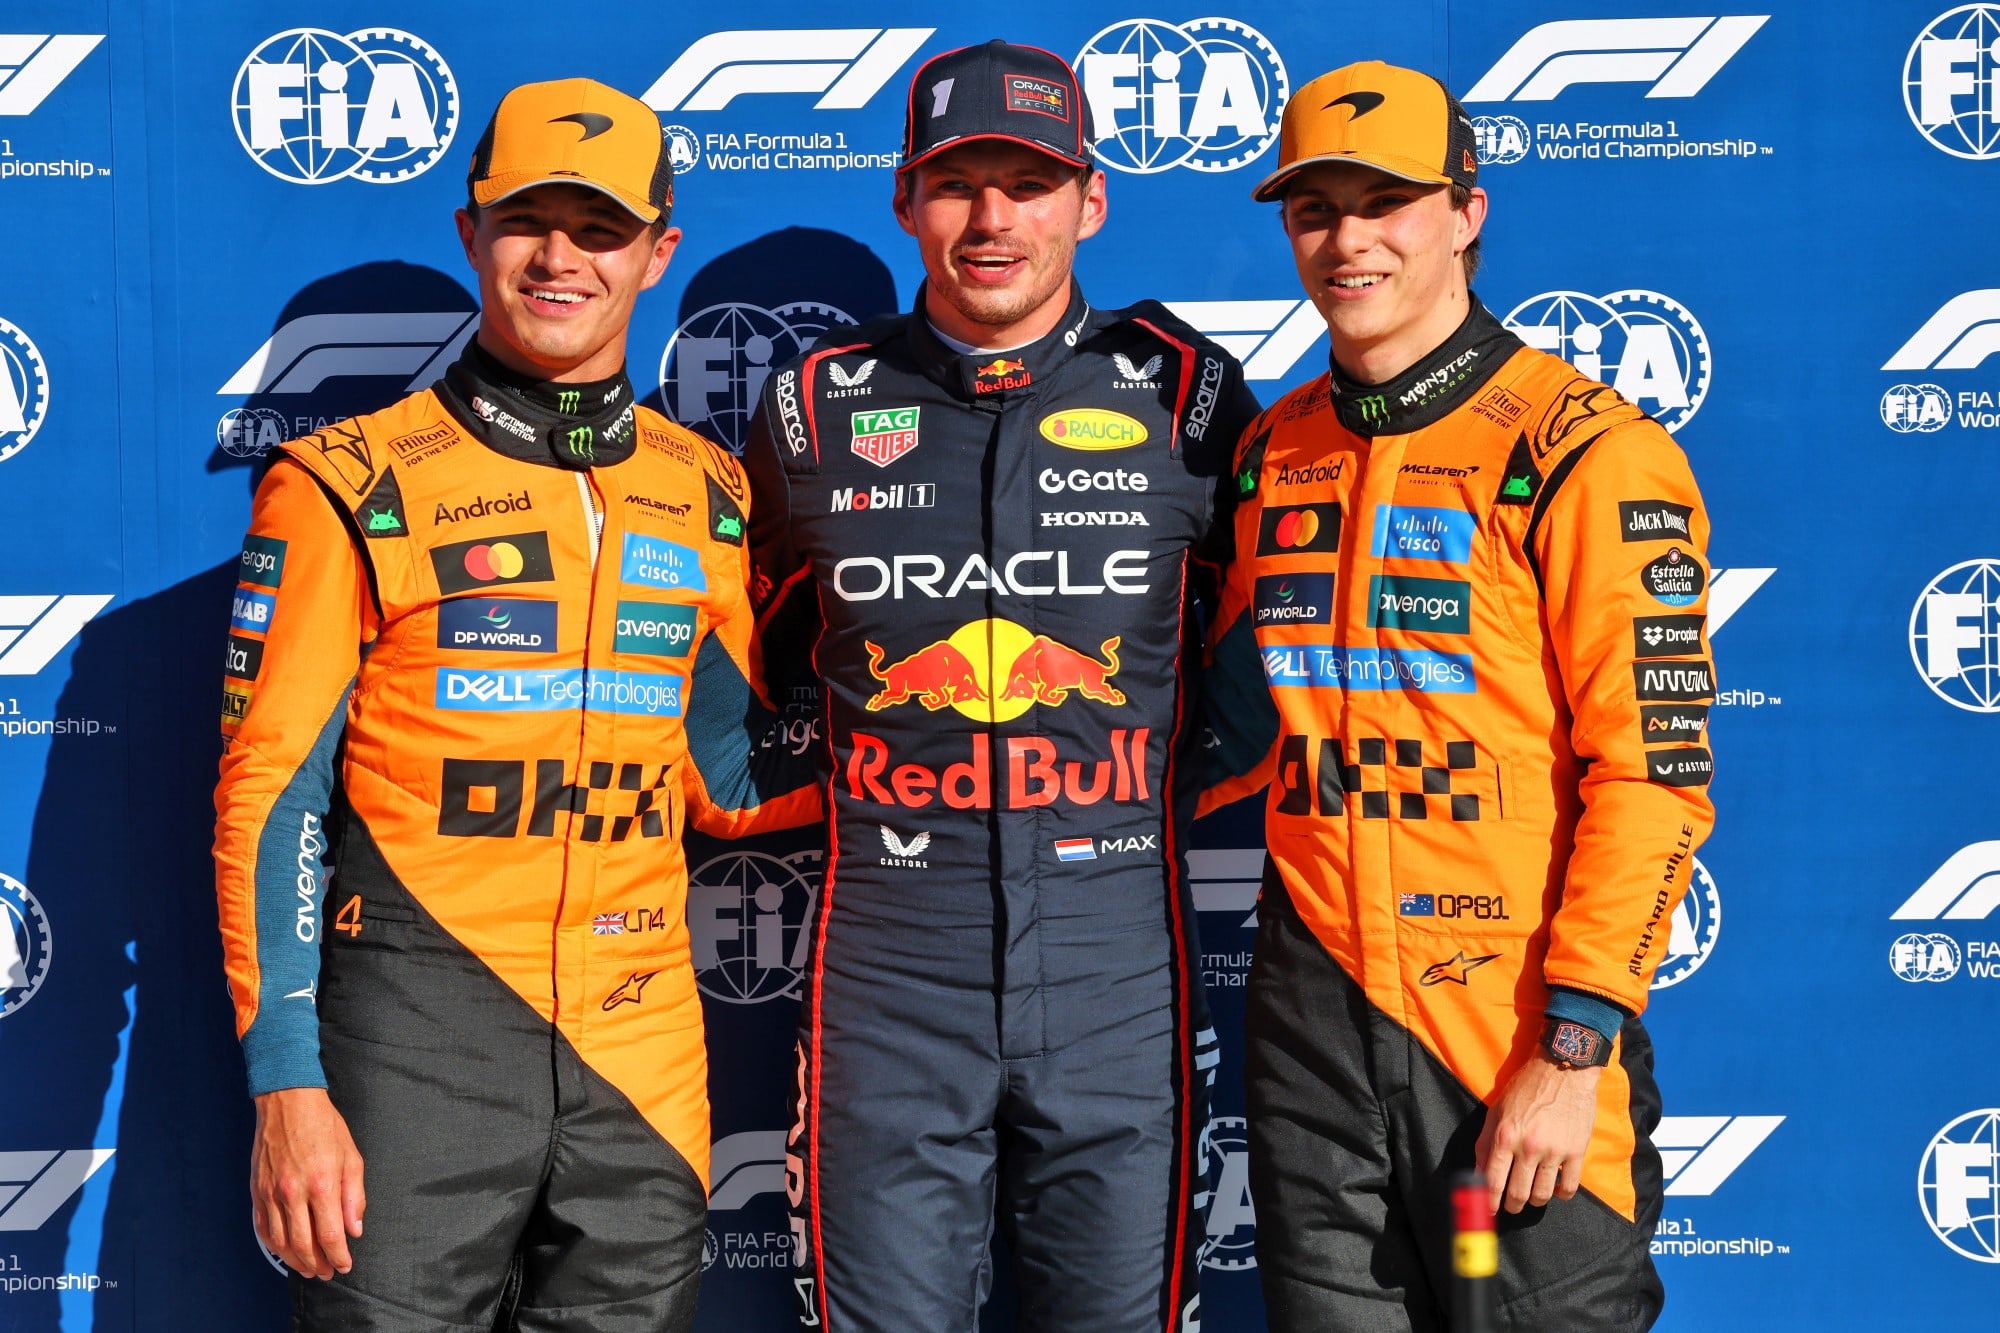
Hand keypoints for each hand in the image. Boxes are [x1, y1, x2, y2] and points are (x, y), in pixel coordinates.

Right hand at [251, 1087, 365, 1278]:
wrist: (287, 1103)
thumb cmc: (324, 1126)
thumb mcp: (351, 1156)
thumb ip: (354, 1196)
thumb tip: (355, 1229)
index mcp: (322, 1183)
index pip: (331, 1234)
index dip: (339, 1255)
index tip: (345, 1265)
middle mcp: (293, 1192)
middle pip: (304, 1245)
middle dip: (318, 1265)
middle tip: (329, 1273)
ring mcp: (271, 1193)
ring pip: (281, 1242)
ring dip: (296, 1262)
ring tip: (309, 1269)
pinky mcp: (257, 1191)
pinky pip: (263, 1228)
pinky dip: (274, 1246)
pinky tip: (285, 1252)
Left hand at [1474, 1054, 1602, 1214]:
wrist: (1562, 1069)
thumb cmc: (1526, 1087)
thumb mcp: (1496, 1110)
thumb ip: (1485, 1143)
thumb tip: (1477, 1173)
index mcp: (1505, 1136)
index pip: (1493, 1181)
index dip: (1489, 1202)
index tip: (1489, 1210)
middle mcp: (1528, 1147)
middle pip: (1518, 1193)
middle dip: (1512, 1205)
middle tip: (1512, 1205)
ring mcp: (1554, 1151)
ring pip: (1543, 1195)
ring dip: (1535, 1201)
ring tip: (1532, 1196)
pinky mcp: (1577, 1151)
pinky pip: (1569, 1187)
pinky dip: (1562, 1194)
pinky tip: (1557, 1189)